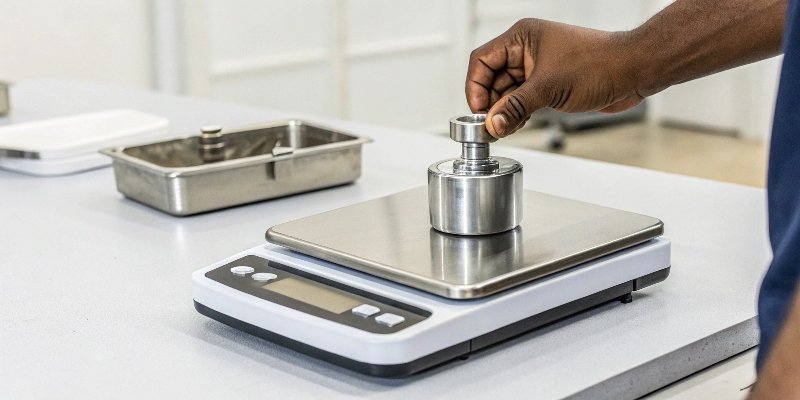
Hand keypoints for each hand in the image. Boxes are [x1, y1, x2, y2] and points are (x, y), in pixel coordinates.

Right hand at [466, 19, 642, 137]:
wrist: (633, 72)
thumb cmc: (599, 64)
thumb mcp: (548, 88)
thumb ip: (515, 108)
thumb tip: (492, 123)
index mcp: (522, 38)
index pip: (482, 60)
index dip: (476, 87)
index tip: (479, 111)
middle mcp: (527, 51)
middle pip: (491, 78)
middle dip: (490, 103)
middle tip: (491, 125)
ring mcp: (538, 68)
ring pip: (507, 92)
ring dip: (504, 111)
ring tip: (505, 128)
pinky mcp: (549, 83)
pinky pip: (522, 99)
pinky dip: (517, 113)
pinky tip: (517, 124)